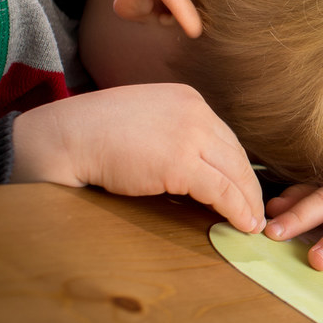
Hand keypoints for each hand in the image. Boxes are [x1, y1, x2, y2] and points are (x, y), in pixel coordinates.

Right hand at [11, 83, 263, 232]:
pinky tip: (244, 224)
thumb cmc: (93, 133)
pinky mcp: (181, 164)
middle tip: (257, 209)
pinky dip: (237, 210)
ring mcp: (190, 136)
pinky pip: (221, 191)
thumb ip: (171, 133)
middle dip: (249, 185)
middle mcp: (195, 112)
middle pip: (236, 154)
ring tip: (253, 222)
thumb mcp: (144, 120)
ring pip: (235, 173)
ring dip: (248, 202)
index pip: (224, 136)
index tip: (243, 186)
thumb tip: (194, 165)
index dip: (236, 166)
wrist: (65, 137)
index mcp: (187, 98)